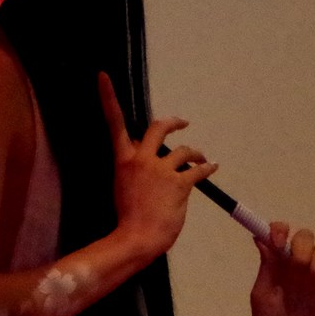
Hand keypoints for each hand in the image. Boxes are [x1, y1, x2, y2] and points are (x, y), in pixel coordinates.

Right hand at [98, 72, 217, 262]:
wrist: (136, 238)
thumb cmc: (128, 220)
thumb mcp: (124, 189)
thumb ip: (135, 171)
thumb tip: (147, 162)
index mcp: (123, 161)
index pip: (114, 123)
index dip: (108, 97)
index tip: (103, 76)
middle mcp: (141, 159)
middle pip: (157, 128)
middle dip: (172, 122)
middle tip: (182, 123)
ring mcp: (161, 170)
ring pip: (183, 151)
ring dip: (195, 153)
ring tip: (201, 158)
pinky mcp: (179, 183)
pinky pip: (198, 170)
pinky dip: (207, 167)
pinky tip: (211, 168)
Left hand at [249, 221, 314, 315]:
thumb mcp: (262, 293)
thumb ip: (266, 265)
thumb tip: (259, 237)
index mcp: (277, 261)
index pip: (281, 231)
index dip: (281, 230)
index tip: (278, 241)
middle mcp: (297, 262)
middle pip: (306, 235)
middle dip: (300, 249)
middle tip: (294, 269)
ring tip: (308, 286)